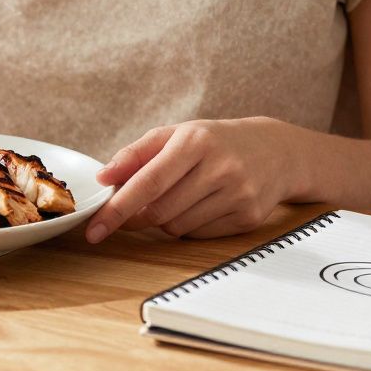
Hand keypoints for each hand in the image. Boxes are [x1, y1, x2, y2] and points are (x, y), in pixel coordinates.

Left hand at [85, 117, 305, 242]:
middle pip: (159, 211)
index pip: (147, 182)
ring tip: (178, 197)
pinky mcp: (248, 218)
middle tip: (130, 211)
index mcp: (195, 141)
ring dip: (164, 220)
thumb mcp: (175, 134)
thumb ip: (135, 154)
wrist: (276, 151)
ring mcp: (237, 194)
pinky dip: (188, 226)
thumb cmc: (214, 141)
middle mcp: (219, 168)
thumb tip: (103, 177)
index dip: (117, 208)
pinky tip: (200, 206)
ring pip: (177, 227)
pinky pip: (199, 235)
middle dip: (136, 216)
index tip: (95, 228)